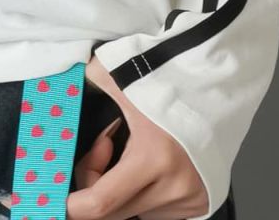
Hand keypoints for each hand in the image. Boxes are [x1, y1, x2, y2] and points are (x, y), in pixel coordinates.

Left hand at [67, 56, 210, 219]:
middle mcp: (173, 186)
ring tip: (131, 153)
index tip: (58, 198)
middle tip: (99, 152)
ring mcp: (189, 198)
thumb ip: (91, 82)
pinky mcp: (201, 203)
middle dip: (95, 187)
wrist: (220, 84)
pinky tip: (151, 165)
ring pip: (135, 212)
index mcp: (153, 157)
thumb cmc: (173, 78)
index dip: (73, 205)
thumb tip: (63, 89)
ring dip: (123, 192)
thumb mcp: (123, 73)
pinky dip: (145, 194)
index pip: (100, 203)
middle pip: (114, 212)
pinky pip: (157, 211)